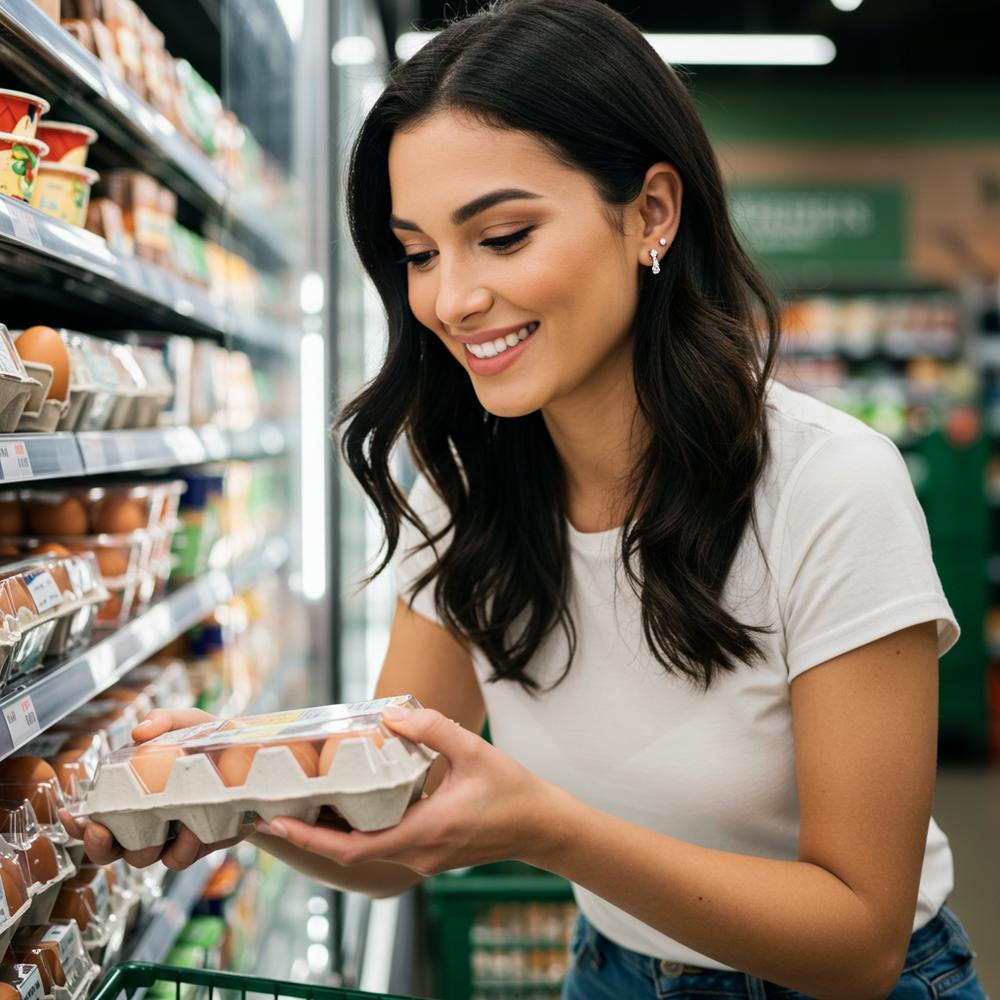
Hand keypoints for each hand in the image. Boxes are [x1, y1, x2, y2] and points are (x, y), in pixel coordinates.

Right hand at [59, 707, 245, 869]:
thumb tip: (138, 732)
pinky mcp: (199, 845)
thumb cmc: (211, 740)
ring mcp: (171, 837)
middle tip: (101, 830)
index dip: (78, 824)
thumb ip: (163, 721)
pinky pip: (180, 858)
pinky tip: (192, 826)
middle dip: (98, 846)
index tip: (72, 815)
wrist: (256, 757)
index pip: (95, 818)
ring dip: (144, 844)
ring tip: (162, 819)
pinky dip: (183, 846)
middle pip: (109, 851)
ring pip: (143, 858)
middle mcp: (146, 822)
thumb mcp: (187, 723)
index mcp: (133, 796)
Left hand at [253, 706, 553, 876]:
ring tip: (303, 804)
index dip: (310, 837)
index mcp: (425, 831)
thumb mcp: (474, 752)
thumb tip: (391, 713)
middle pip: (349, 853)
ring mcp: (422, 858)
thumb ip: (433, 729)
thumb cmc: (512, 792)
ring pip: (365, 852)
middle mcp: (417, 854)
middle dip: (309, 834)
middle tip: (274, 808)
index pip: (353, 847)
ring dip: (333, 833)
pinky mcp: (428, 854)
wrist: (541, 828)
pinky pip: (383, 847)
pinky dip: (358, 831)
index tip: (276, 821)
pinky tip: (349, 807)